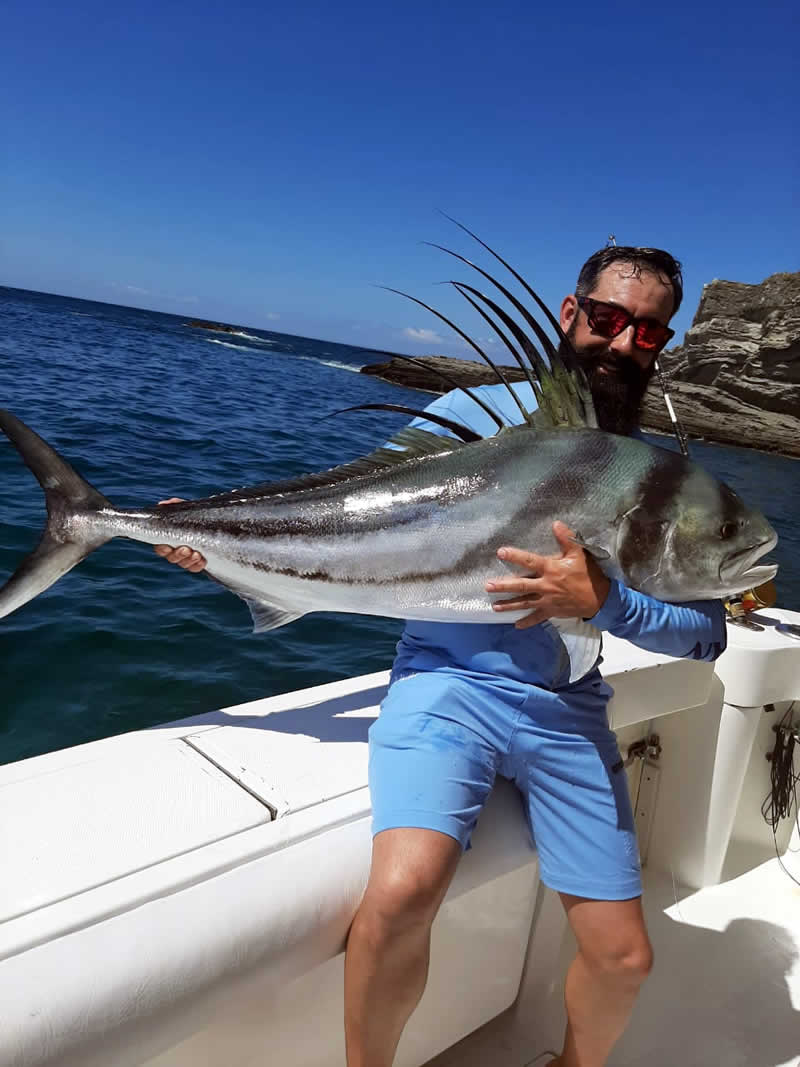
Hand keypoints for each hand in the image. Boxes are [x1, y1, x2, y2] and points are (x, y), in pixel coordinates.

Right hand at [153, 498, 207, 572]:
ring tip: (196, 554)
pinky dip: (198, 565)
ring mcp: (187, 558)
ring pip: (183, 564)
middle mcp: (176, 550)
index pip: (160, 547)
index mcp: (170, 538)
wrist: (217, 525)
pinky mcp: (198, 562)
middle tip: (186, 549)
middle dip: (178, 555)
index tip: (168, 547)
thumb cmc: (197, 516)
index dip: (162, 549)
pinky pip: (195, 568)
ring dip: (189, 561)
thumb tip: (163, 504)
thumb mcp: (188, 509)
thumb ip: (176, 505)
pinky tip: (202, 560)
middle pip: (171, 558)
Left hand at [485, 520, 610, 628]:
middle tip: (488, 586)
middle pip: (521, 586)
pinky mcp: (551, 611)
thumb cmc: (588, 575)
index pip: (529, 561)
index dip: (515, 556)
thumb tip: (556, 524)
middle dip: (503, 586)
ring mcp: (547, 601)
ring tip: (494, 607)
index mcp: (551, 569)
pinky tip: (516, 625)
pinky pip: (537, 618)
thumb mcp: (580, 554)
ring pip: (524, 603)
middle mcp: (545, 586)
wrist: (599, 599)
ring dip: (509, 605)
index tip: (500, 552)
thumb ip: (567, 539)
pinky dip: (527, 622)